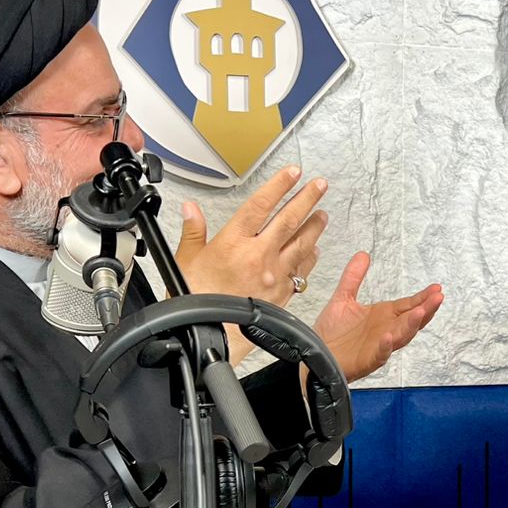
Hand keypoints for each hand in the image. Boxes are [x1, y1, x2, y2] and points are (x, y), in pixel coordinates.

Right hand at [174, 166, 327, 305]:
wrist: (212, 335)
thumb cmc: (196, 301)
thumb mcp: (184, 261)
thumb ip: (193, 232)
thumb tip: (191, 210)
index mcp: (233, 242)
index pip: (260, 204)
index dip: (279, 185)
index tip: (292, 173)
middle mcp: (258, 255)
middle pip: (289, 219)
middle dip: (307, 198)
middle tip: (319, 185)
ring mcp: (273, 274)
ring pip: (301, 243)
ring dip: (314, 226)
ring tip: (322, 213)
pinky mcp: (282, 293)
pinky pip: (302, 270)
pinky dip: (310, 257)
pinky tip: (315, 250)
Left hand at [315, 252, 442, 382]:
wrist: (315, 355)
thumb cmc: (331, 333)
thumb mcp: (343, 298)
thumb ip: (353, 277)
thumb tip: (363, 254)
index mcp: (383, 316)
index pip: (408, 305)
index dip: (423, 297)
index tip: (437, 288)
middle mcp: (386, 330)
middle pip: (411, 320)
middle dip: (426, 309)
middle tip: (438, 297)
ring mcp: (379, 346)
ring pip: (401, 336)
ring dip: (411, 325)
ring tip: (421, 312)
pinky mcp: (368, 360)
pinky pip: (380, 353)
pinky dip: (386, 346)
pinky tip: (389, 337)